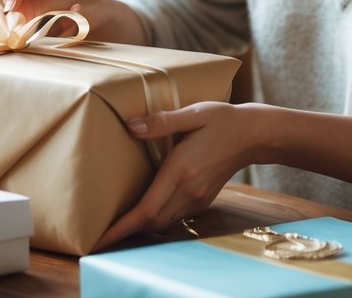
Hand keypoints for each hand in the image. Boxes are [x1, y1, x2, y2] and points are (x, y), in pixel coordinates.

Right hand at [0, 0, 147, 43]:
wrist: (91, 20)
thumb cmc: (88, 8)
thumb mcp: (74, 9)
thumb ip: (46, 9)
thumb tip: (16, 14)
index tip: (14, 5)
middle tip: (11, 11)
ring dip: (3, 0)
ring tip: (16, 21)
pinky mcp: (15, 0)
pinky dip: (3, 12)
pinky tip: (13, 25)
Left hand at [95, 102, 268, 249]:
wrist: (253, 134)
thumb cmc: (221, 120)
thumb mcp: (193, 114)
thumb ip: (161, 122)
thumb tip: (130, 126)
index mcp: (182, 170)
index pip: (148, 208)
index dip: (123, 226)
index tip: (103, 238)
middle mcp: (190, 190)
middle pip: (152, 221)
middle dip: (125, 232)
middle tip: (98, 237)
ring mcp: (198, 198)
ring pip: (163, 222)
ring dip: (139, 227)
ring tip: (115, 229)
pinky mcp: (203, 199)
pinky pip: (174, 216)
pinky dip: (155, 220)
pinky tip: (142, 214)